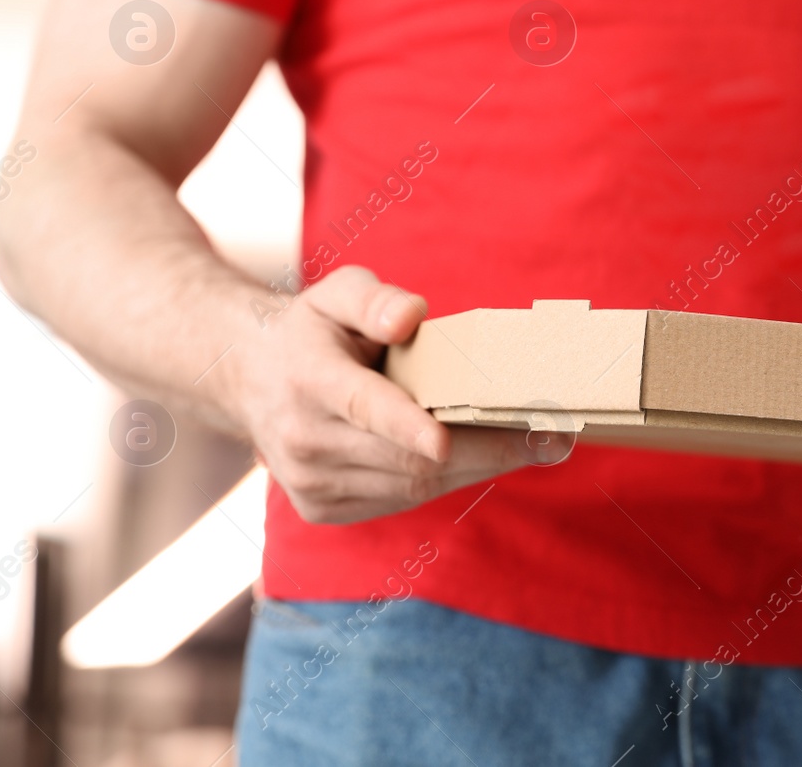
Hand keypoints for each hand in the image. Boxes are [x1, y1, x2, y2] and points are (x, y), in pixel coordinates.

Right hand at [221, 265, 561, 522]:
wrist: (246, 379)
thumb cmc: (312, 329)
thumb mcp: (336, 293)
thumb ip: (372, 298)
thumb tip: (411, 317)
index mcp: (309, 379)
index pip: (365, 407)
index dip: (408, 425)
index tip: (449, 438)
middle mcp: (305, 438)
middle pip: (408, 458)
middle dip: (488, 449)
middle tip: (555, 435)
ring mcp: (310, 481)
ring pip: (412, 485)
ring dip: (477, 466)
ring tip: (536, 442)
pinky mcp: (322, 508)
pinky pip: (399, 498)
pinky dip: (444, 479)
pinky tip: (478, 455)